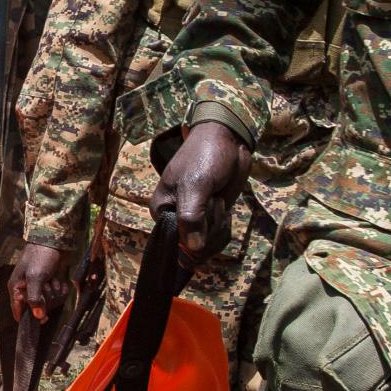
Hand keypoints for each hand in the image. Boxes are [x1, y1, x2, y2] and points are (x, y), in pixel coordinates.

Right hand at [11, 246, 71, 322]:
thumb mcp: (35, 277)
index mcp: (16, 288)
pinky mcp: (48, 282)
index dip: (29, 317)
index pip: (18, 310)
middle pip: (36, 307)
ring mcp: (38, 286)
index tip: (43, 319)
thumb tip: (38, 317)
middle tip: (48, 287)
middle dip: (46, 299)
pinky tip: (59, 280)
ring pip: (47, 301)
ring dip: (53, 293)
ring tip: (53, 280)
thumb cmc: (40, 257)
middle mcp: (25, 288)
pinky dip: (59, 288)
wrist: (52, 239)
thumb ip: (35, 298)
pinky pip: (54, 294)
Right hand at [150, 121, 251, 269]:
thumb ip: (191, 218)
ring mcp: (194, 220)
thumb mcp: (196, 185)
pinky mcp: (210, 219)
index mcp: (161, 210)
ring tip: (218, 199)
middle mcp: (175, 219)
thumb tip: (193, 250)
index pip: (175, 244)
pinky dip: (224, 227)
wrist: (228, 140)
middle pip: (193, 249)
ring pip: (208, 245)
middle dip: (210, 230)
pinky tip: (224, 208)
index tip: (205, 219)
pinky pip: (217, 239)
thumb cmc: (205, 156)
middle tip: (214, 201)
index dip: (194, 240)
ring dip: (219, 226)